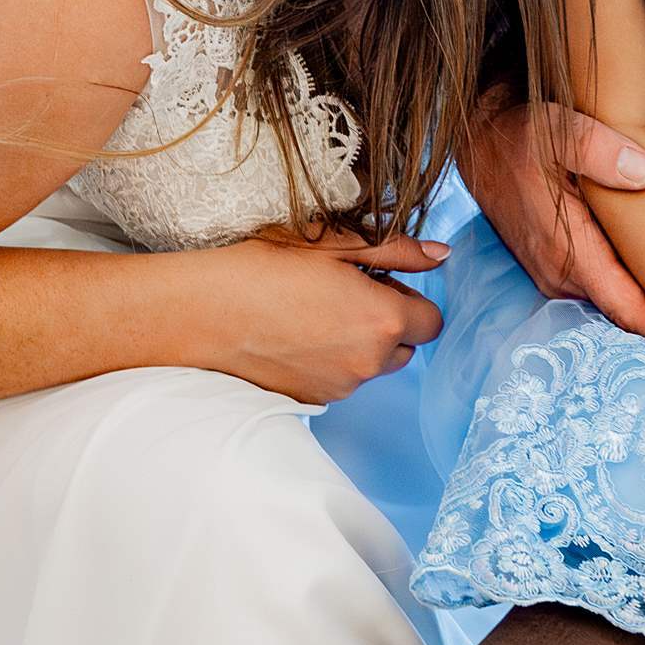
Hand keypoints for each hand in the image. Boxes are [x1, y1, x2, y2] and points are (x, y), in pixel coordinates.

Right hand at [190, 225, 448, 404]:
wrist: (202, 313)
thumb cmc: (266, 268)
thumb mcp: (336, 242)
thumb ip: (398, 251)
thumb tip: (442, 255)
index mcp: (382, 321)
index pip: (433, 321)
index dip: (408, 297)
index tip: (375, 282)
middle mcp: (368, 363)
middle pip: (405, 347)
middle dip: (386, 323)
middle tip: (342, 293)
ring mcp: (340, 387)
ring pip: (370, 366)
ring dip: (357, 344)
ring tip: (311, 313)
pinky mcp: (310, 401)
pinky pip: (337, 380)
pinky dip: (327, 362)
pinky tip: (293, 337)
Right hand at [461, 102, 644, 353]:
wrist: (482, 138)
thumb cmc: (523, 133)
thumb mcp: (560, 128)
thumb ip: (598, 149)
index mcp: (569, 250)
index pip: (628, 309)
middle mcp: (561, 273)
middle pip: (626, 315)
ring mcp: (556, 273)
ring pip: (613, 303)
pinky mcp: (556, 265)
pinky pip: (601, 289)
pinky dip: (631, 293)